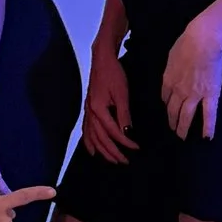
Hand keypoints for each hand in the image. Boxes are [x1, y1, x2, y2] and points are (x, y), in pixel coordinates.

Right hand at [80, 43, 133, 162]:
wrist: (101, 59)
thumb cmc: (114, 74)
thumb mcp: (122, 93)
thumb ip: (124, 114)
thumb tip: (128, 132)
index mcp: (99, 109)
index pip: (113, 132)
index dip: (125, 142)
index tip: (136, 149)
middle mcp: (90, 113)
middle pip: (100, 138)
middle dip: (113, 152)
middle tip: (124, 162)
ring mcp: (87, 112)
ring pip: (92, 137)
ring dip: (101, 151)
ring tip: (111, 160)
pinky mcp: (88, 109)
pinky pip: (86, 131)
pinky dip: (89, 142)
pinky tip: (92, 150)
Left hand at [161, 14, 221, 141]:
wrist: (202, 42)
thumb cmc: (187, 42)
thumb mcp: (172, 54)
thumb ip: (173, 66)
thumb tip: (176, 69)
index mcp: (168, 79)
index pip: (165, 96)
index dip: (167, 104)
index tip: (169, 108)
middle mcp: (178, 91)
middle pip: (172, 110)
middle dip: (172, 120)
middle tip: (172, 129)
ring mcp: (194, 95)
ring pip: (186, 116)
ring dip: (182, 128)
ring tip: (182, 137)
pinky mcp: (210, 95)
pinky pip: (209, 115)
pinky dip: (207, 127)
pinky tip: (207, 138)